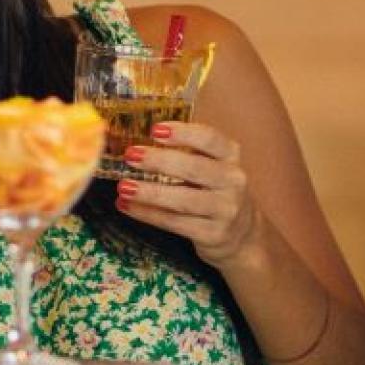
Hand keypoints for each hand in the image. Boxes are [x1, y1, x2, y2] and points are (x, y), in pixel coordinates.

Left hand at [115, 120, 260, 266]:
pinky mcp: (212, 234)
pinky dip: (148, 214)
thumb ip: (186, 153)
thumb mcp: (212, 166)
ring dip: (149, 192)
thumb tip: (137, 143)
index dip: (183, 133)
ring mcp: (225, 210)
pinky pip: (175, 223)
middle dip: (159, 161)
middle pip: (194, 168)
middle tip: (131, 156)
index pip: (210, 139)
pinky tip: (128, 207)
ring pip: (183, 200)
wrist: (241, 233)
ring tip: (123, 187)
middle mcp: (232, 181)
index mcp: (231, 156)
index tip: (155, 129)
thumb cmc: (215, 191)